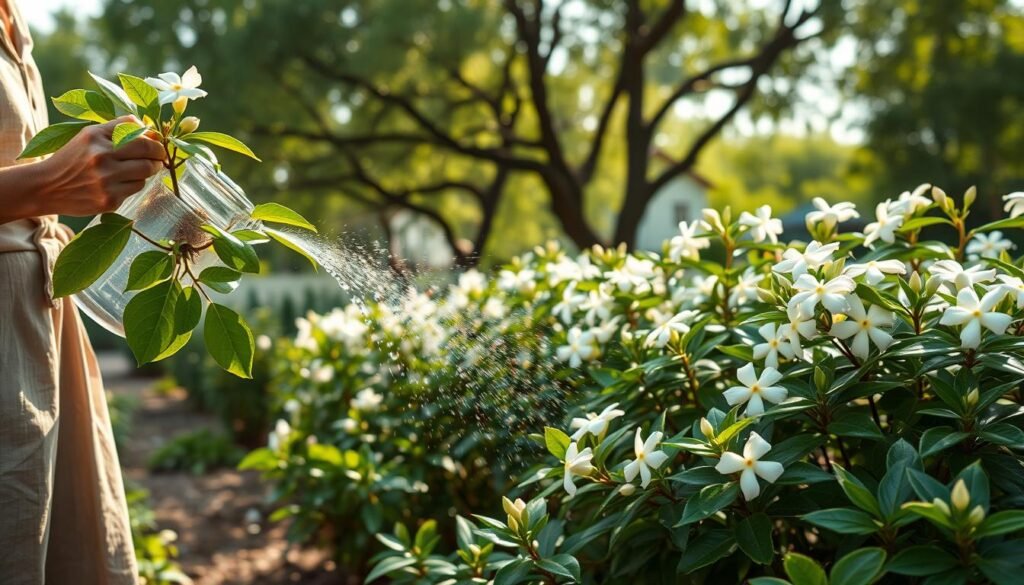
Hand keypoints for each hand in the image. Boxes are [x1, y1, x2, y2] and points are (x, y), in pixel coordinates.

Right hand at [36, 116, 166, 215]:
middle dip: (158, 156)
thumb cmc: (73, 158)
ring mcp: (106, 180)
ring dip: (145, 172)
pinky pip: (135, 189)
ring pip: (145, 173)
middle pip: (148, 153)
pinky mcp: (109, 200)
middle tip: (158, 159)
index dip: (154, 141)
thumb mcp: (89, 135)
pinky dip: (132, 185)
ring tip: (133, 170)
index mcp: (96, 136)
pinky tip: (118, 184)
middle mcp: (101, 157)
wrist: (46, 187)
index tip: (157, 145)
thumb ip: (119, 127)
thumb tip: (150, 128)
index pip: (140, 135)